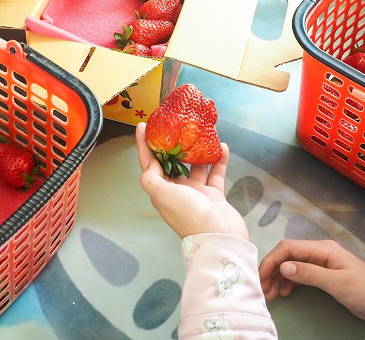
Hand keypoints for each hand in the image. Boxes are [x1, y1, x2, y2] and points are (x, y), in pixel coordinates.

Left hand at [135, 122, 247, 239]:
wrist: (220, 239)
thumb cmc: (189, 216)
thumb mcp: (163, 196)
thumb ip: (151, 178)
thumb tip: (150, 162)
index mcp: (161, 191)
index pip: (149, 164)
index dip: (144, 145)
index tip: (143, 126)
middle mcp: (177, 191)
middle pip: (172, 162)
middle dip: (173, 144)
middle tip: (177, 125)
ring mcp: (196, 193)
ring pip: (196, 166)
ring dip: (198, 150)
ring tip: (202, 133)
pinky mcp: (214, 195)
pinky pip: (215, 173)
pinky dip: (219, 160)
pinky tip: (222, 147)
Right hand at [258, 239, 364, 321]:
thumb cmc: (363, 289)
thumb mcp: (337, 282)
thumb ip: (310, 273)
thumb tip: (283, 266)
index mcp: (321, 249)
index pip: (288, 248)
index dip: (272, 260)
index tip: (261, 277)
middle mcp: (318, 251)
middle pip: (287, 255)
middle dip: (272, 270)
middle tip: (263, 289)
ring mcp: (320, 261)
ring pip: (291, 264)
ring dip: (278, 277)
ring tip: (271, 294)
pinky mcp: (323, 272)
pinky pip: (299, 273)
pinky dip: (288, 281)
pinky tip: (284, 292)